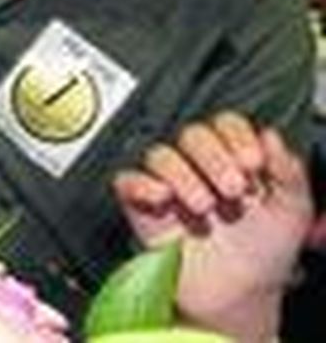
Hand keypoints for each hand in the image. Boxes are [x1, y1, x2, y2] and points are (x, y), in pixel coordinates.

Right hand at [113, 112, 312, 342]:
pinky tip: (164, 199)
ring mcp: (170, 186)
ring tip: (204, 207)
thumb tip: (269, 135)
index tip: (252, 162)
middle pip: (192, 133)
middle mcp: (200, 169)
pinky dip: (142, 184)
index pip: (225, 124)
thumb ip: (288, 170)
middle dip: (214, 158)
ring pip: (160, 154)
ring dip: (183, 175)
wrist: (238, 296)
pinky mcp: (143, 208)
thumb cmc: (265, 255)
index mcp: (234, 161)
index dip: (237, 136)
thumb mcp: (293, 210)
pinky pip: (127, 181)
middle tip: (234, 190)